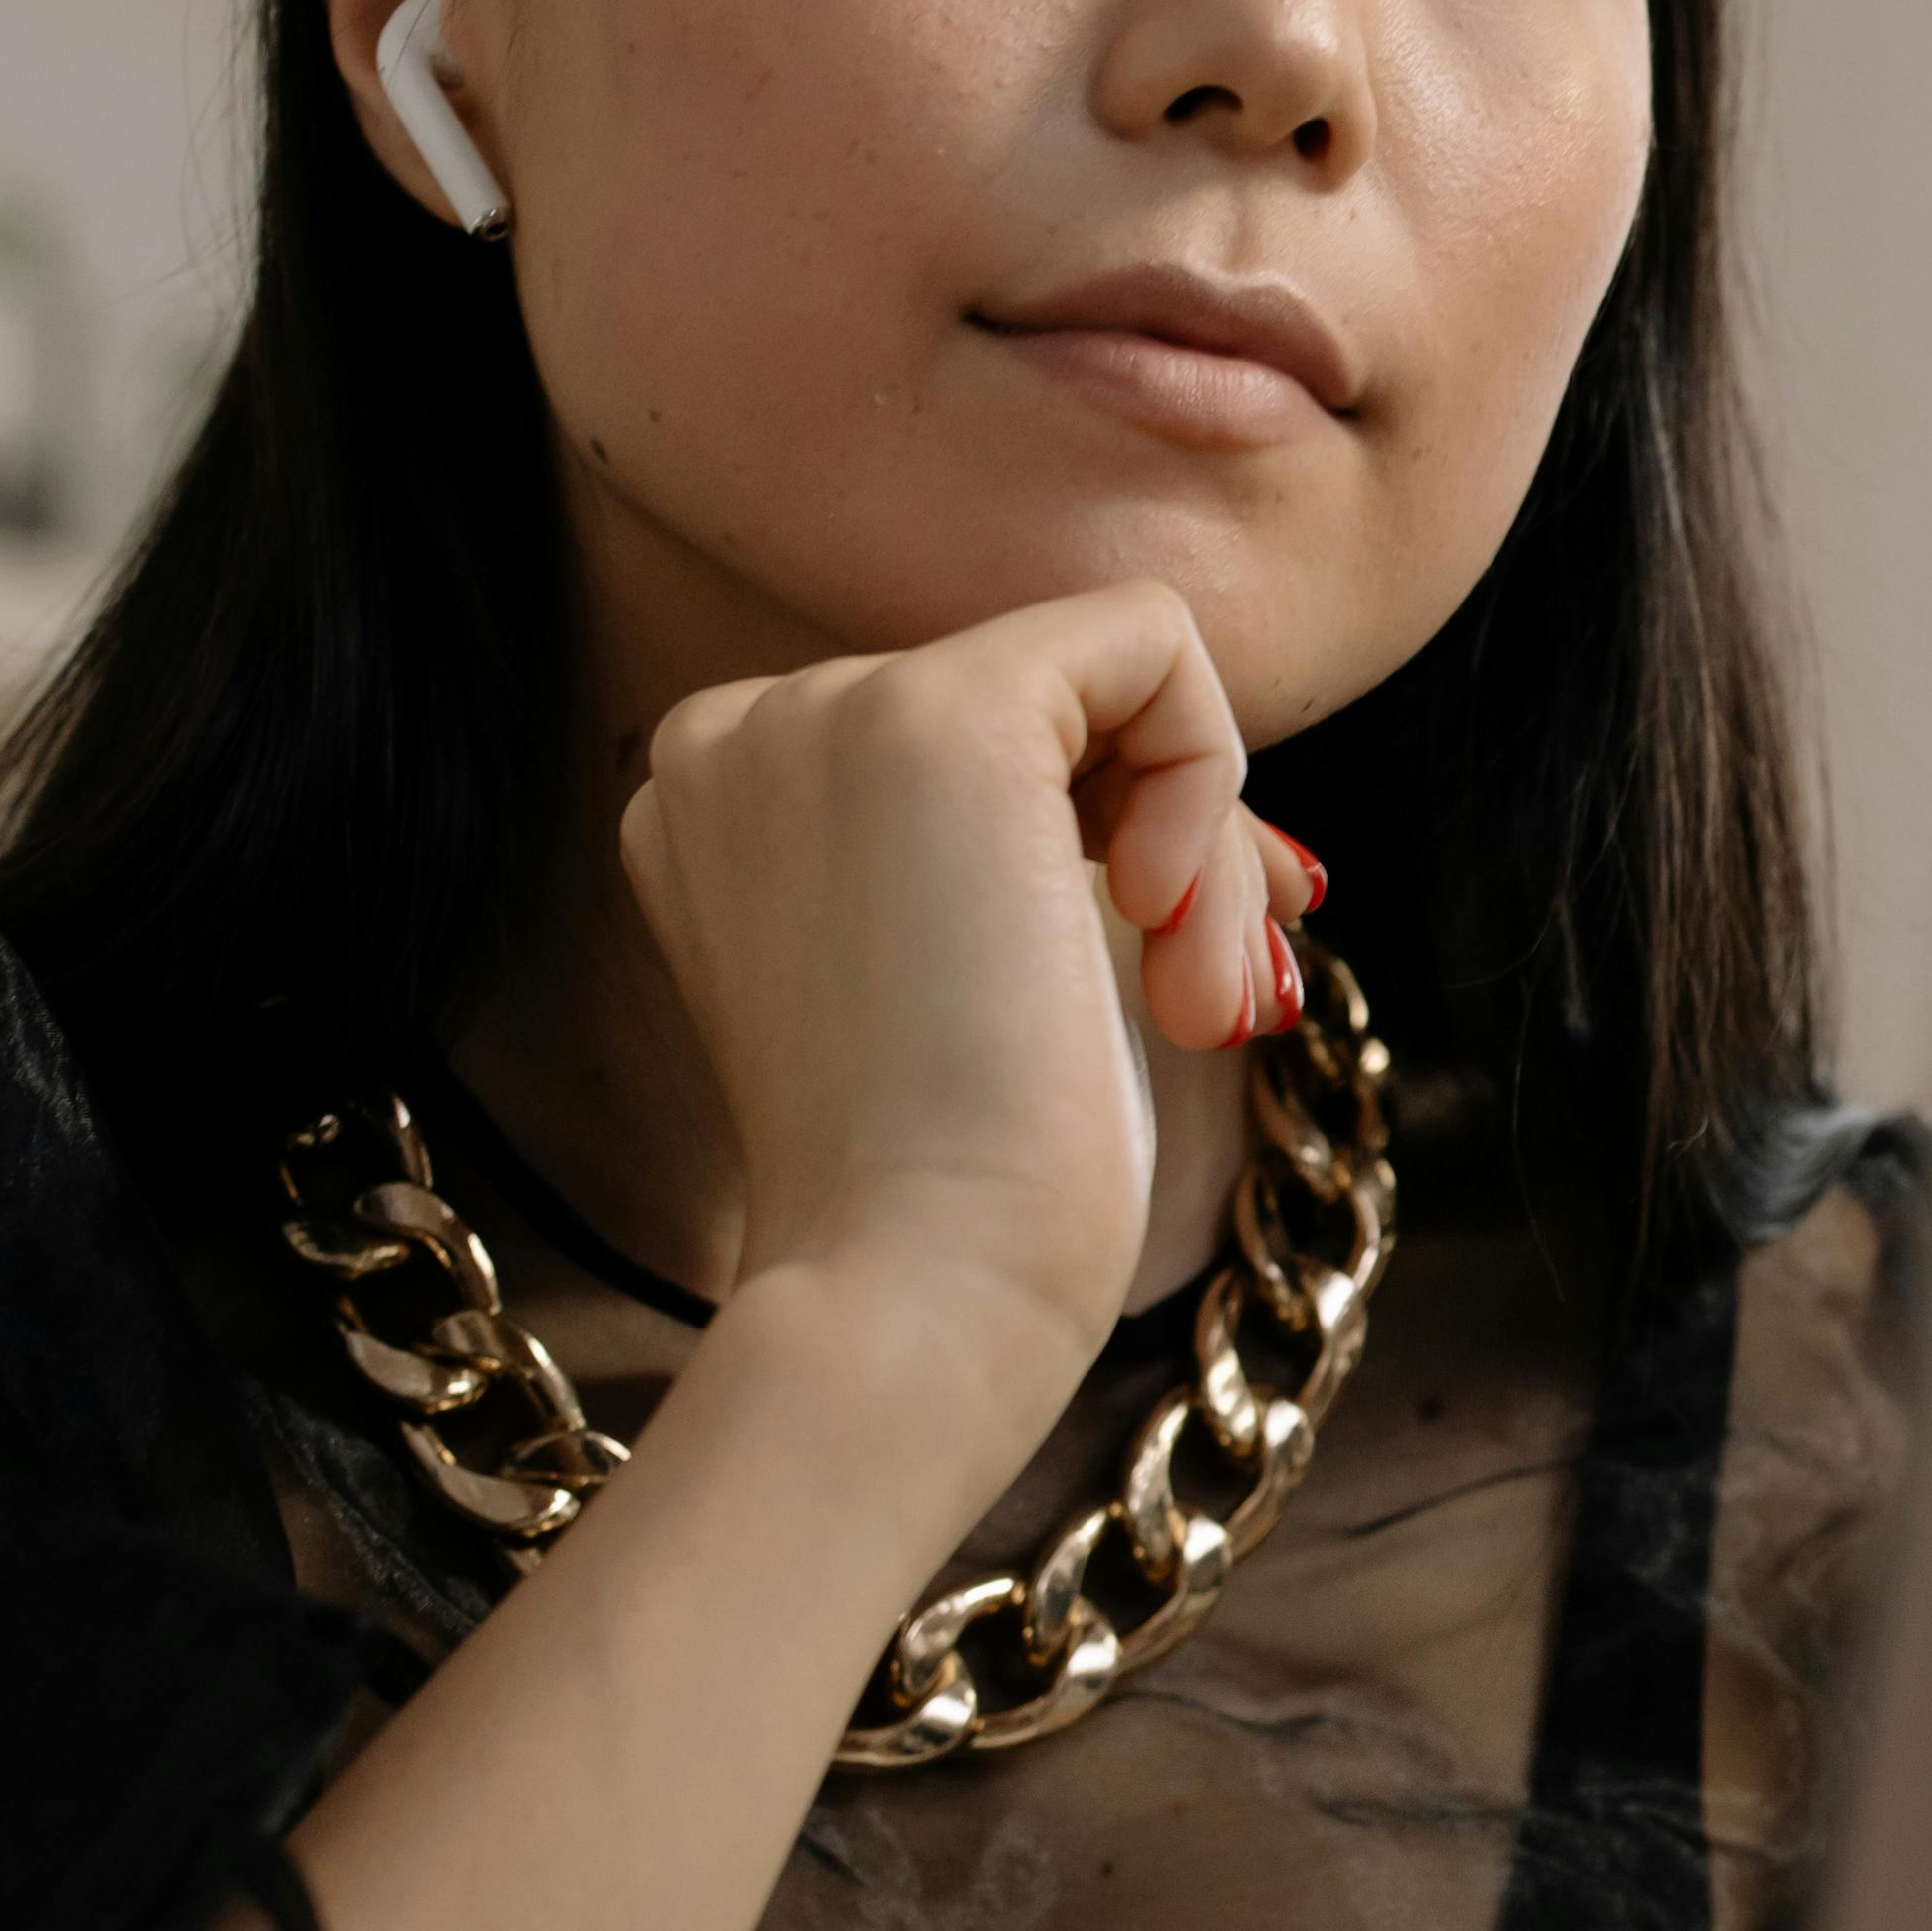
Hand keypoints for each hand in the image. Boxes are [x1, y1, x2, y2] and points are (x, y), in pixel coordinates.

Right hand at [612, 581, 1309, 1401]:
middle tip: (1209, 1010)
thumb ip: (1024, 855)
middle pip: (1050, 706)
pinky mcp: (941, 711)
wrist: (914, 1292)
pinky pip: (1151, 638)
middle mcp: (736, 734)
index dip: (1109, 843)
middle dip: (1174, 850)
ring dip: (1205, 852)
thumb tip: (1190, 793)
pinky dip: (1211, 775)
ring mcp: (819, 710)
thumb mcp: (973, 983)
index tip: (1172, 978)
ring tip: (1201, 1008)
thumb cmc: (960, 1197)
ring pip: (1112, 678)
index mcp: (720, 806)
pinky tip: (1171, 919)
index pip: (981, 749)